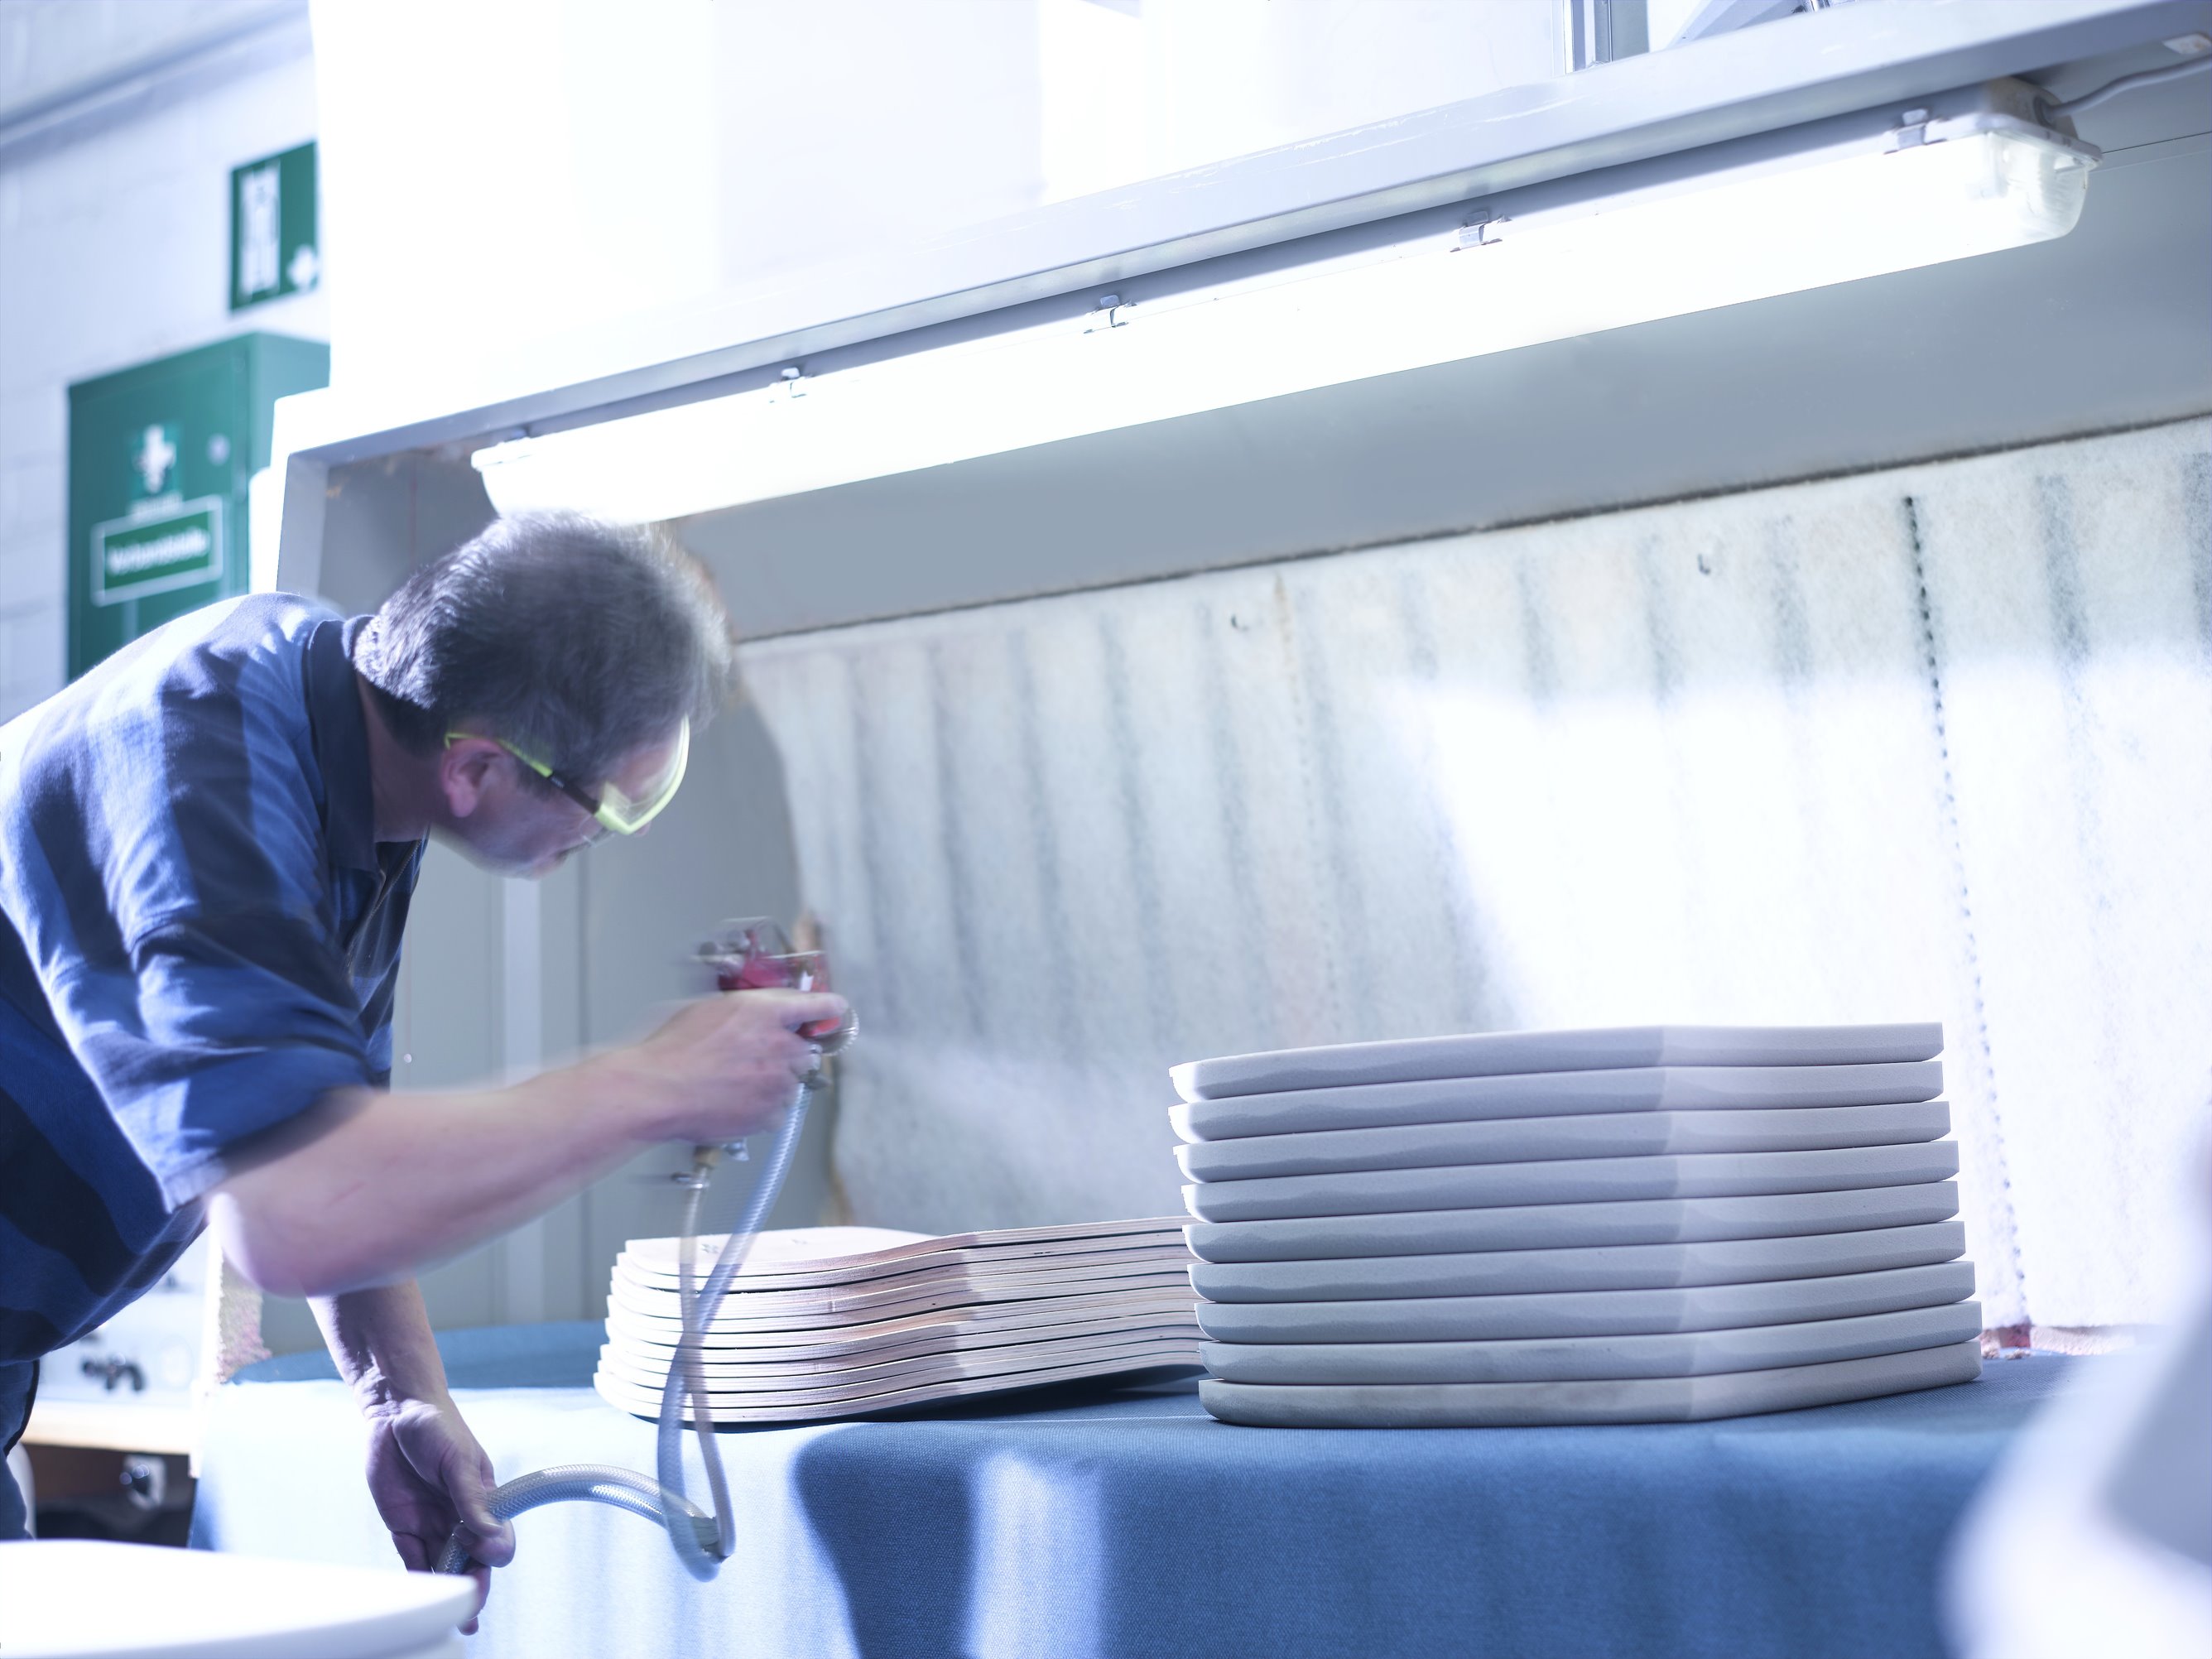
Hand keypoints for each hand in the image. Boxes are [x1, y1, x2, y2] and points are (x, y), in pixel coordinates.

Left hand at [362, 1395, 512, 1633]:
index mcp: (483, 1497)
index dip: (492, 1550)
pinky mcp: (405, 1527)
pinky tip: (427, 1598)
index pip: (496, 1535)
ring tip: (460, 1620)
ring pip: (445, 1566)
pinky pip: (414, 1559)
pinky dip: (420, 1579)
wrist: (395, 1411)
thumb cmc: (436, 1427)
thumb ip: (470, 1499)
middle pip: (473, 1559)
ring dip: (451, 1591)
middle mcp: (460, 1514)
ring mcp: (432, 1522)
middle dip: (476, 1584)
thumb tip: (491, 1536)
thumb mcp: (457, 1461)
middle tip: (471, 1609)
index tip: (482, 1551)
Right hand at [611, 987, 847, 1145]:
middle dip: (789, 1055)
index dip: (828, 1008)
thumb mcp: (705, 1009)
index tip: (836, 1010)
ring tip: (735, 1086)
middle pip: (807, 1051)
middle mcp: (779, 1045)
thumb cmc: (669, 1050)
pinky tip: (735, 1104)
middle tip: (757, 1061)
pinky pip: (777, 1112)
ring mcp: (777, 1082)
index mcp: (765, 1011)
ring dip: (773, 1084)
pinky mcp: (769, 1114)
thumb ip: (741, 1011)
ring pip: (792, 1084)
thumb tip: (750, 1016)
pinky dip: (763, 1111)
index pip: (817, 1005)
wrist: (654, 1090)